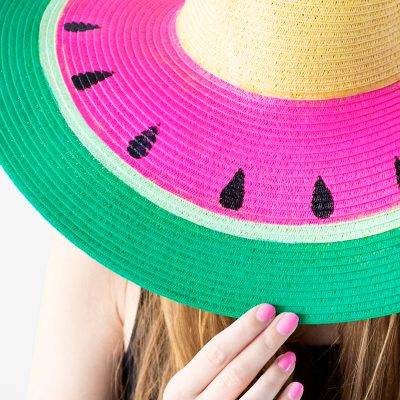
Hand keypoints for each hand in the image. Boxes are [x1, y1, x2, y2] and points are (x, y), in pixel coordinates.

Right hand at [163, 303, 303, 399]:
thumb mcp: (189, 383)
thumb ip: (212, 362)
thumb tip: (252, 323)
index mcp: (181, 388)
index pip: (216, 352)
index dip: (243, 330)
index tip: (267, 308)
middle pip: (237, 372)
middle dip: (265, 343)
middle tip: (289, 319)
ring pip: (253, 399)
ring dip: (275, 376)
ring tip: (292, 354)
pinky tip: (296, 386)